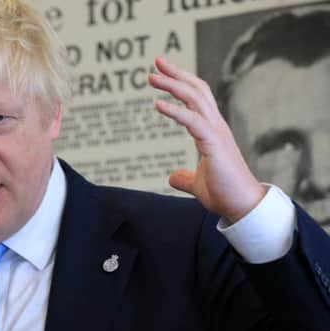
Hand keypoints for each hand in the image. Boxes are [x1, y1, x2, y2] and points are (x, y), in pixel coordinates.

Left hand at [148, 57, 265, 222]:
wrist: (241, 206)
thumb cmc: (224, 194)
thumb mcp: (198, 184)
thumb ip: (185, 178)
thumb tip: (173, 177)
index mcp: (211, 132)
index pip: (197, 99)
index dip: (181, 83)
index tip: (162, 73)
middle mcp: (215, 127)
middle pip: (196, 90)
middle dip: (176, 74)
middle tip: (157, 61)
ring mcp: (216, 133)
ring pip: (195, 99)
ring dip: (172, 85)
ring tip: (151, 76)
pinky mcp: (214, 144)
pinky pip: (193, 121)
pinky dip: (175, 110)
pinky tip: (157, 104)